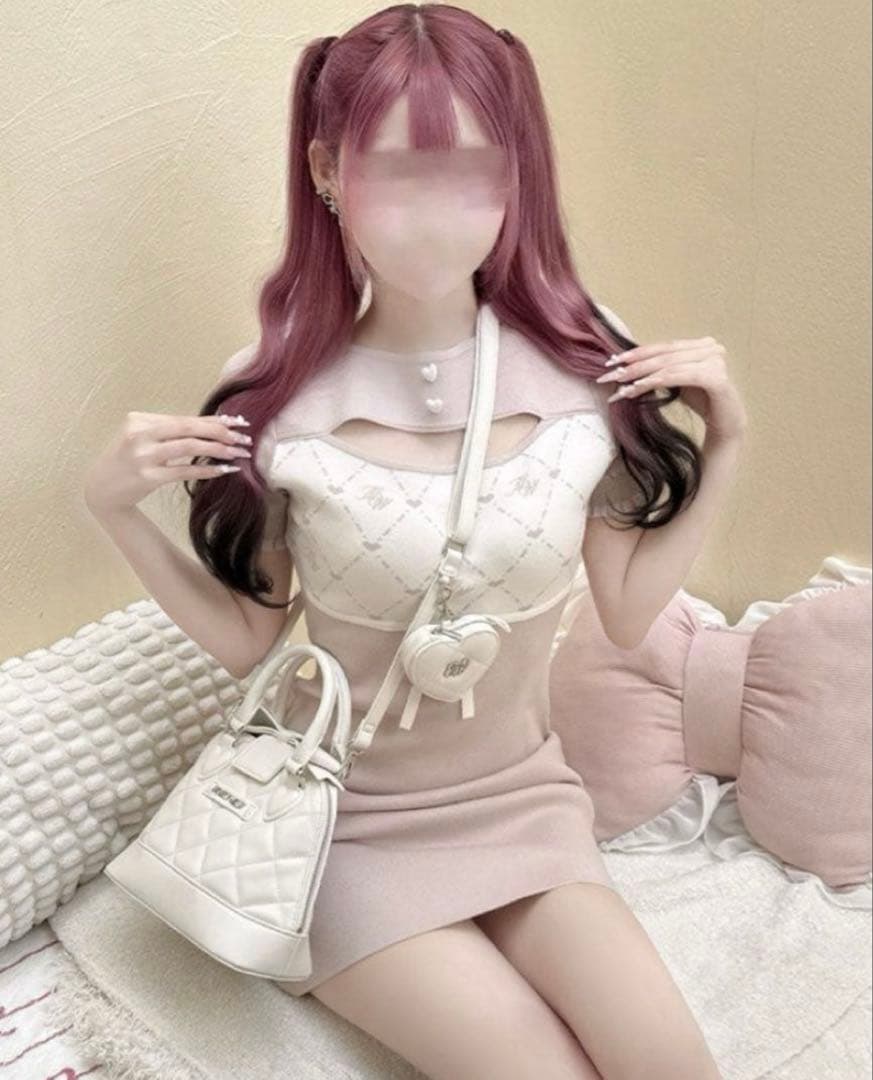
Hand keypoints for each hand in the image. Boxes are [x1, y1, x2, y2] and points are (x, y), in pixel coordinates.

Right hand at [83, 410, 253, 516]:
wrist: (101, 488)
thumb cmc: (127, 460)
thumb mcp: (142, 439)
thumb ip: (169, 432)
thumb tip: (213, 426)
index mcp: (139, 420)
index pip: (185, 419)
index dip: (214, 421)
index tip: (238, 422)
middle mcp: (140, 434)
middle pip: (189, 429)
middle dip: (221, 432)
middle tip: (244, 438)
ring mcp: (143, 456)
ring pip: (189, 448)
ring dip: (218, 450)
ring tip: (239, 454)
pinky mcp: (147, 477)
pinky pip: (184, 471)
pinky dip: (207, 470)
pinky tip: (225, 470)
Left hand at [595, 335, 747, 441]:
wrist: (726, 424)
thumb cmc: (701, 401)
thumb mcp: (676, 381)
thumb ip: (659, 369)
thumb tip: (625, 366)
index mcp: (700, 344)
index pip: (663, 346)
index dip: (637, 353)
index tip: (612, 361)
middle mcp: (710, 347)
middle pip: (665, 354)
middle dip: (635, 365)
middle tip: (611, 375)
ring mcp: (716, 361)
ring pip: (670, 365)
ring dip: (642, 375)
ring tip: (622, 386)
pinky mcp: (718, 378)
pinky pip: (682, 376)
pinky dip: (660, 380)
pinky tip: (641, 387)